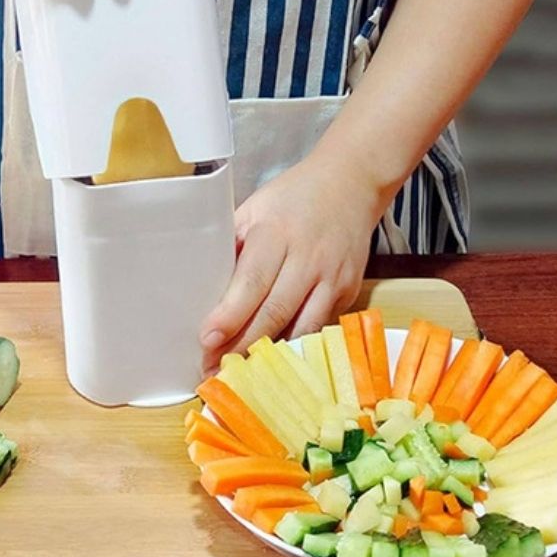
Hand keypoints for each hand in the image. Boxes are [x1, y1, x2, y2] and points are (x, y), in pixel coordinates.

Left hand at [199, 154, 381, 374]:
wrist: (352, 184)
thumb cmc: (294, 197)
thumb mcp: (255, 209)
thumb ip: (233, 245)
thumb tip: (203, 288)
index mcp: (277, 232)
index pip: (252, 280)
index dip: (230, 314)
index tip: (207, 340)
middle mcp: (309, 258)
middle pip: (275, 311)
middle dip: (241, 345)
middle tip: (213, 369)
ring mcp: (334, 278)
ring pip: (301, 327)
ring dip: (269, 354)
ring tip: (239, 372)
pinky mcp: (349, 292)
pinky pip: (318, 327)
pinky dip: (293, 344)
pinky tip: (272, 358)